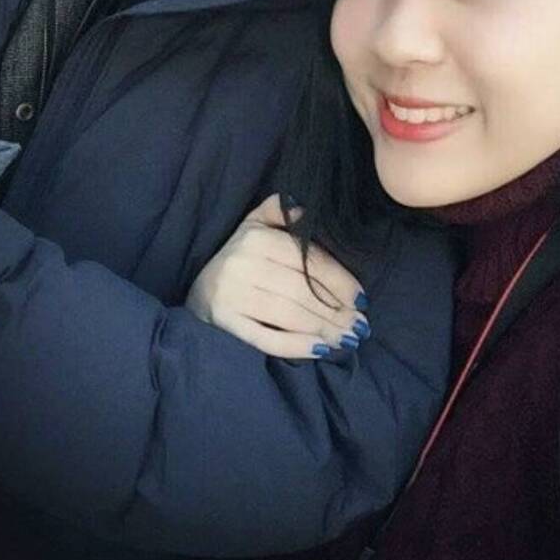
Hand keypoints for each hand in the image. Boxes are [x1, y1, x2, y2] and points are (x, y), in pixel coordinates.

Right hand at [186, 194, 369, 358]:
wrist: (197, 289)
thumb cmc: (239, 257)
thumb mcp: (255, 224)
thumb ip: (281, 211)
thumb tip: (308, 210)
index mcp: (257, 237)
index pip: (309, 261)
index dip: (340, 281)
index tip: (362, 299)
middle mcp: (243, 264)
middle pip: (302, 290)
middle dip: (337, 311)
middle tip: (360, 326)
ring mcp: (232, 295)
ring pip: (289, 315)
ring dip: (324, 329)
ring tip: (347, 338)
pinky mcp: (225, 322)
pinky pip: (267, 339)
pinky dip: (297, 346)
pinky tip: (321, 349)